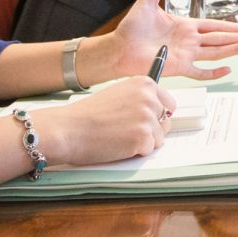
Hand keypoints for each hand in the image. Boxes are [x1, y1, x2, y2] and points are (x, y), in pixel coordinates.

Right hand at [34, 77, 173, 164]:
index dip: (157, 116)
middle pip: (166, 122)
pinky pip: (148, 150)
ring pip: (159, 138)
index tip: (145, 121)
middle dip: (151, 131)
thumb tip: (159, 111)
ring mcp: (147, 118)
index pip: (169, 103)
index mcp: (144, 83)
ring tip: (119, 136)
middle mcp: (149, 97)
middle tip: (125, 131)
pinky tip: (117, 144)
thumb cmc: (87, 115)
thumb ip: (139, 99)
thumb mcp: (117, 94)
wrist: (68, 129)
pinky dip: (134, 152)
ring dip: (142, 142)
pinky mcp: (143, 138)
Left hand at [86, 0, 237, 81]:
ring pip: (216, 53)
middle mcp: (189, 40)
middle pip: (220, 39)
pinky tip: (227, 70)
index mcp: (185, 25)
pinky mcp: (179, 67)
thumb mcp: (146, 3)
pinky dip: (214, 73)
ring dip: (233, 50)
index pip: (214, 26)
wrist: (119, 48)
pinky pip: (200, 72)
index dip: (230, 27)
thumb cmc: (131, 28)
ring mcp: (186, 55)